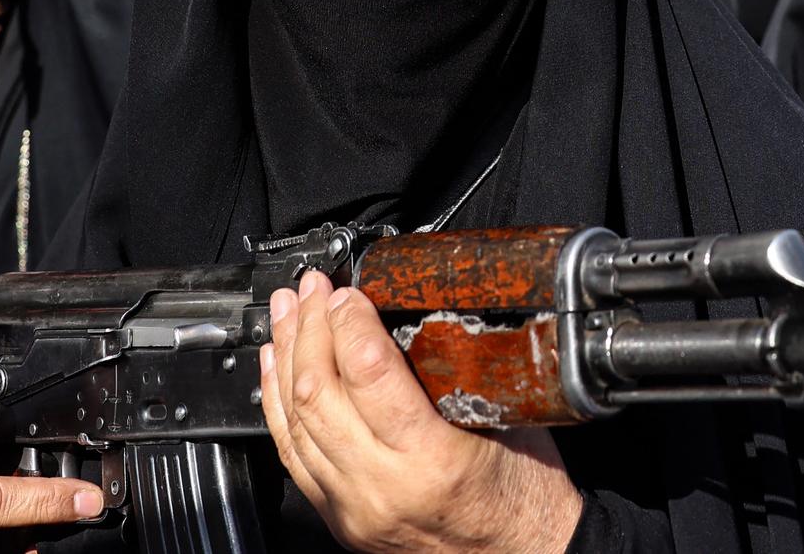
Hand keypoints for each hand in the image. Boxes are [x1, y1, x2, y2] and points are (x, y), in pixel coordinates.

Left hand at [261, 272, 581, 552]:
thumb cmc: (527, 494)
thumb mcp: (508, 416)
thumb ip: (456, 367)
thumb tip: (408, 308)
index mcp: (432, 458)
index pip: (367, 370)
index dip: (348, 320)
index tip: (347, 291)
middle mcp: (383, 486)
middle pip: (320, 390)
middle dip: (311, 326)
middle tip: (312, 288)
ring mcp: (354, 506)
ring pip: (296, 418)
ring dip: (287, 355)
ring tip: (287, 312)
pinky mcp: (340, 516)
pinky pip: (292, 452)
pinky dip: (277, 401)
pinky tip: (276, 366)